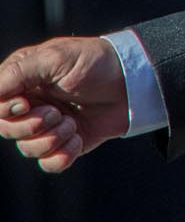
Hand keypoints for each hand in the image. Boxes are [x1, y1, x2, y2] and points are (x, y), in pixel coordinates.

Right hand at [0, 36, 129, 172]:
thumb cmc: (95, 62)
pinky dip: (62, 155)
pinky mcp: (66, 142)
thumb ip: (18, 73)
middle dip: (31, 126)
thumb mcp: (55, 58)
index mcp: (21, 81)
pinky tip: (77, 139)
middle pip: (7, 130)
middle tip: (56, 112)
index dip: (6, 111)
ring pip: (27, 149)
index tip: (26, 103)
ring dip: (51, 139)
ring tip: (72, 123)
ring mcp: (48, 125)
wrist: (134, 82)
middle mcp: (30, 104)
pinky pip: (50, 163)